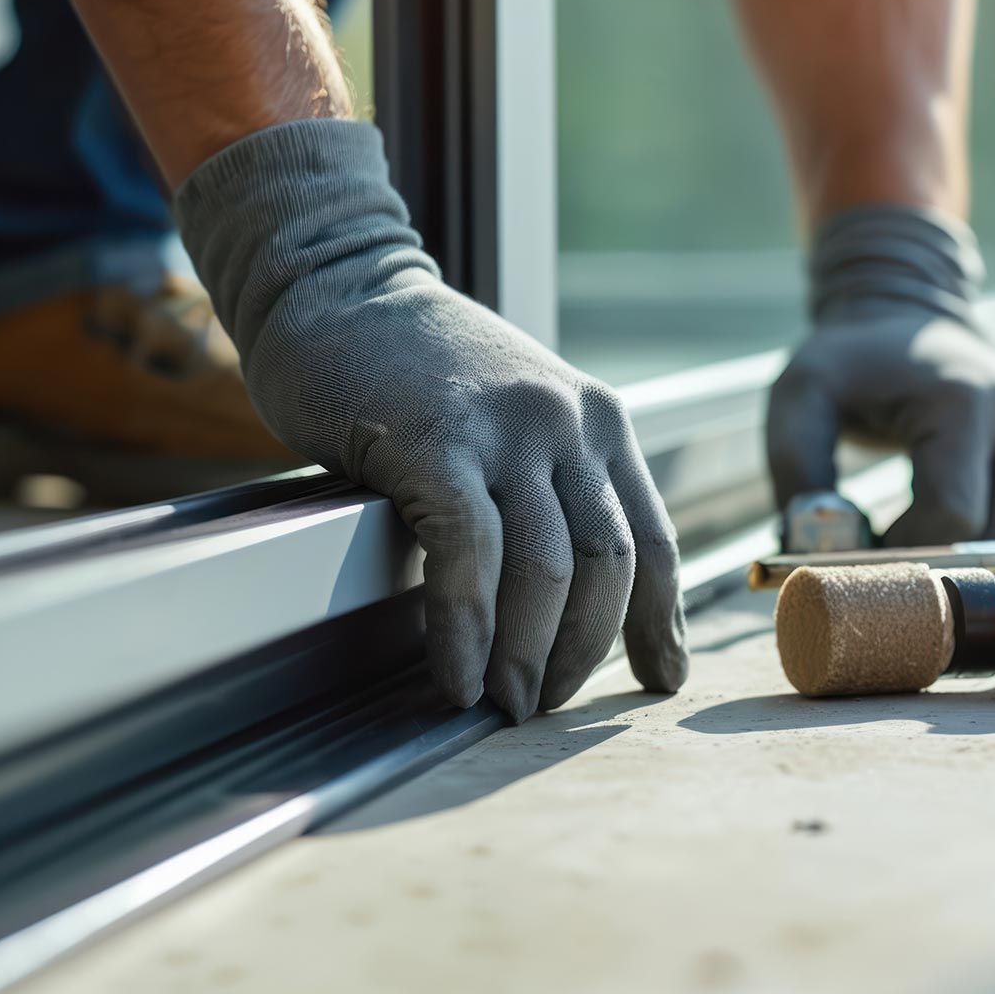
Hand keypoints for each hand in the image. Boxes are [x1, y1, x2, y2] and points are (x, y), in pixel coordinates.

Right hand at [176, 119, 686, 721]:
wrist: (336, 285)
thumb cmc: (411, 368)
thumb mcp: (512, 413)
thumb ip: (545, 481)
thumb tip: (557, 597)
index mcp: (598, 419)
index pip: (653, 539)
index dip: (658, 621)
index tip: (659, 678)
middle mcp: (568, 422)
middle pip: (609, 564)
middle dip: (583, 653)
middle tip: (543, 708)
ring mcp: (506, 429)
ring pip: (548, 570)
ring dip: (528, 655)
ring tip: (502, 706)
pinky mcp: (438, 441)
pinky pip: (470, 556)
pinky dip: (467, 627)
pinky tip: (455, 673)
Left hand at [766, 207, 994, 544]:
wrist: (905, 318)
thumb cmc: (848, 364)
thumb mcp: (800, 397)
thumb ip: (797, 469)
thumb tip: (816, 549)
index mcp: (965, 400)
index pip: (953, 515)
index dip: (905, 548)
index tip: (865, 543)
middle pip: (994, 535)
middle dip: (938, 556)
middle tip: (888, 543)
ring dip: (966, 547)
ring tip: (916, 517)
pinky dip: (992, 527)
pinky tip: (952, 498)